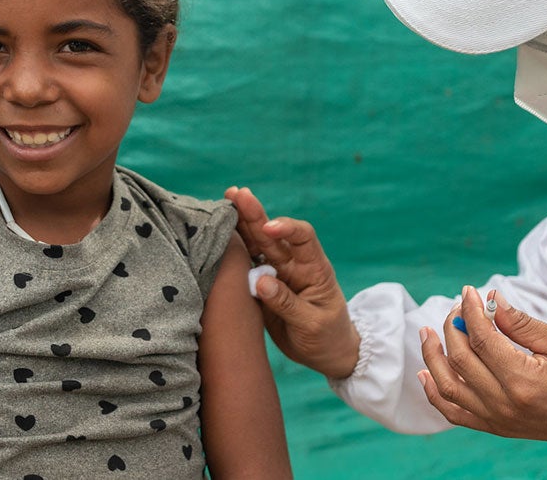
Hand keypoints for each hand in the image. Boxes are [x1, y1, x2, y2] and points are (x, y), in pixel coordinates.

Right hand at [224, 186, 359, 378]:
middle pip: (272, 234)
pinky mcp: (262, 285)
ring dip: (241, 224)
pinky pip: (246, 263)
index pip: (303, 238)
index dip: (287, 228)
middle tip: (235, 193)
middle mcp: (293, 264)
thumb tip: (260, 281)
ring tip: (225, 201)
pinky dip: (233, 248)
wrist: (325, 353)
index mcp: (314, 269)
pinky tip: (219, 233)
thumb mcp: (312, 324)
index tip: (269, 228)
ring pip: (256, 243)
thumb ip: (287, 303)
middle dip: (254, 214)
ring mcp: (276, 273)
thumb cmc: (327, 337)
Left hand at [417, 287, 546, 447]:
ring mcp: (497, 419)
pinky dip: (435, 393)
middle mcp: (504, 403)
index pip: (482, 340)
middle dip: (453, 328)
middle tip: (457, 308)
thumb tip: (489, 300)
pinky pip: (454, 413)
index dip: (470, 312)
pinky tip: (425, 373)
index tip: (468, 292)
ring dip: (433, 357)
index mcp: (523, 380)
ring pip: (448, 386)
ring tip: (427, 332)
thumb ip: (521, 323)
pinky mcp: (495, 428)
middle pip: (461, 360)